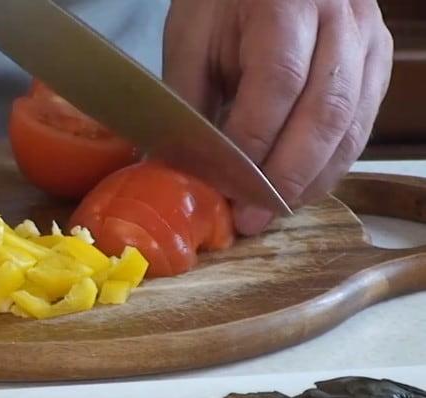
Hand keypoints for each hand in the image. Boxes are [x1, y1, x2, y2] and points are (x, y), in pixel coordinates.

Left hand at [163, 0, 393, 234]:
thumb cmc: (222, 1)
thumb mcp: (192, 38)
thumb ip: (187, 99)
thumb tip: (177, 168)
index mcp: (286, 2)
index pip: (277, 84)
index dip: (254, 143)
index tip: (226, 187)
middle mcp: (341, 19)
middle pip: (324, 112)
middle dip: (285, 176)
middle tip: (251, 218)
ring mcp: (367, 41)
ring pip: (350, 126)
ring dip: (311, 179)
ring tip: (272, 211)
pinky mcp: (378, 63)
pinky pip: (361, 125)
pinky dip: (330, 164)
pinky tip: (300, 186)